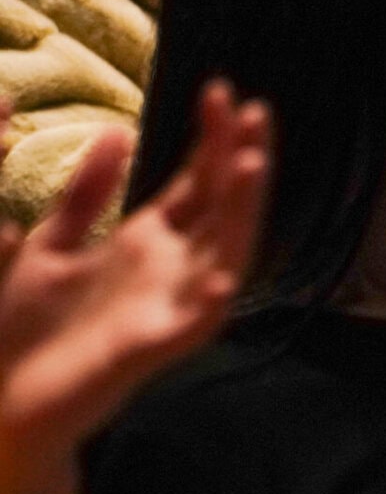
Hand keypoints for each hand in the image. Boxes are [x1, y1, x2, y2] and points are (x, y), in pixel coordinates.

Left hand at [0, 83, 270, 493]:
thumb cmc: (25, 331)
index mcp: (146, 243)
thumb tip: (118, 132)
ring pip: (224, 250)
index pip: (196, 181)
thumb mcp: (51, 244)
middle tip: (252, 108)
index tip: (220, 90)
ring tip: (252, 162)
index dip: (212, 138)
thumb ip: (86, 194)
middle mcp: (169, 269)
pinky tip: (225, 265)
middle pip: (221, 205)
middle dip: (239, 158)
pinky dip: (216, 291)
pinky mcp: (155, 344)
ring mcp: (169, 304)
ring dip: (243, 209)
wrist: (4, 404)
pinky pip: (198, 317)